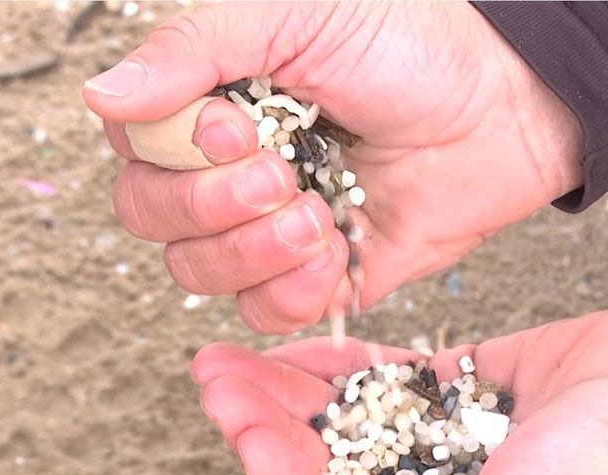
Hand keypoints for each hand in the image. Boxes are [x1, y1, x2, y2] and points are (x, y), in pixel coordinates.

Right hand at [84, 1, 583, 333]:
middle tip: (280, 174)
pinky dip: (294, 290)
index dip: (175, 159)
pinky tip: (338, 247)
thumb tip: (101, 97)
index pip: (136, 156)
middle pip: (157, 222)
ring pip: (204, 275)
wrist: (506, 103)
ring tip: (317, 213)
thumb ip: (193, 52)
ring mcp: (278, 228)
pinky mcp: (328, 274)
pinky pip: (270, 312)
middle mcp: (235, 171)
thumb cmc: (410, 45)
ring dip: (254, 252)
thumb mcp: (293, 16)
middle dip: (213, 209)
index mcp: (215, 105)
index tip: (239, 128)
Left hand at [191, 307, 607, 474]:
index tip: (248, 433)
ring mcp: (446, 453)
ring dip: (289, 399)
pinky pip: (384, 387)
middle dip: (268, 434)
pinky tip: (294, 354)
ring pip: (346, 431)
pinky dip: (339, 371)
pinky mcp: (460, 397)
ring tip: (232, 364)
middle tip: (216, 385)